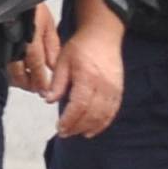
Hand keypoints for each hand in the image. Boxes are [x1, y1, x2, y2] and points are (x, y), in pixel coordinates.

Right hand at [7, 1, 59, 96]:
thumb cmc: (29, 4)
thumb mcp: (47, 21)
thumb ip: (52, 45)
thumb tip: (54, 65)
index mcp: (31, 39)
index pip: (37, 67)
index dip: (41, 81)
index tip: (45, 90)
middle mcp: (15, 45)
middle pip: (20, 74)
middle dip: (28, 85)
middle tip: (36, 89)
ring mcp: (3, 45)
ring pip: (8, 72)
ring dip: (18, 81)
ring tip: (25, 83)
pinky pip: (1, 64)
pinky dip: (8, 72)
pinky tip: (13, 73)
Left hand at [46, 13, 122, 137]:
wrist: (103, 35)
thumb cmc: (81, 47)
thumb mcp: (63, 61)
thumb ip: (57, 82)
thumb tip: (48, 100)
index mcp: (87, 77)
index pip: (79, 105)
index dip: (69, 120)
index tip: (59, 127)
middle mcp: (103, 85)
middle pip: (92, 113)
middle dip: (77, 126)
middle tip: (64, 133)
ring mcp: (114, 89)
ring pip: (103, 115)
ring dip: (89, 127)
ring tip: (76, 133)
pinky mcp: (119, 90)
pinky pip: (112, 112)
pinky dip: (103, 123)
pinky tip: (92, 130)